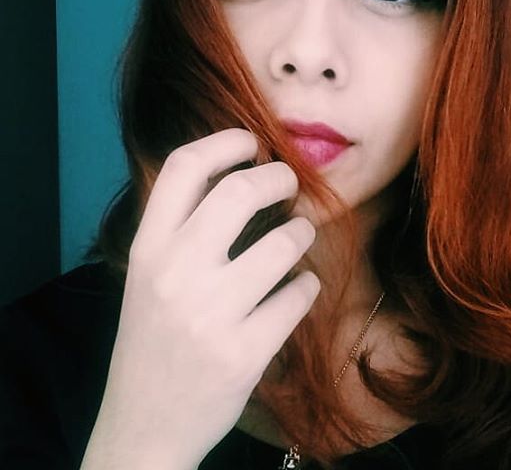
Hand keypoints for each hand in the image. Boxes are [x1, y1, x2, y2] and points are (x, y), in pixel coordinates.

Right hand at [81, 128, 319, 469]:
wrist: (144, 427)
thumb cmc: (154, 340)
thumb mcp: (150, 277)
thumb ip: (184, 229)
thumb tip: (245, 178)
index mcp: (147, 249)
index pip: (184, 167)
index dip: (225, 141)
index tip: (252, 142)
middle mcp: (174, 274)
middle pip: (241, 192)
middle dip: (279, 178)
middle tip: (290, 183)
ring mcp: (210, 314)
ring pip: (285, 242)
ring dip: (303, 232)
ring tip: (300, 237)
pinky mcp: (244, 353)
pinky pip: (299, 295)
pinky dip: (307, 285)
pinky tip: (298, 289)